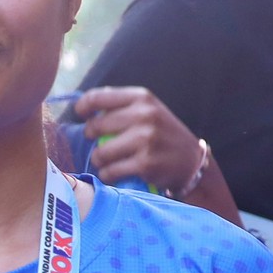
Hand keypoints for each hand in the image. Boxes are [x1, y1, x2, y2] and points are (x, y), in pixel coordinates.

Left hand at [69, 88, 206, 192]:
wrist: (191, 162)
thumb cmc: (163, 135)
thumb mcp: (148, 110)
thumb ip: (121, 106)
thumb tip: (85, 104)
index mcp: (142, 97)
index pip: (98, 97)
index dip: (82, 107)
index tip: (80, 115)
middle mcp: (144, 115)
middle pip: (95, 127)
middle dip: (91, 137)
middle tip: (99, 143)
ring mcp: (145, 139)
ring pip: (100, 152)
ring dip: (99, 160)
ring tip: (109, 161)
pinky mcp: (144, 163)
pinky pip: (110, 171)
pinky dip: (108, 175)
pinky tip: (116, 173)